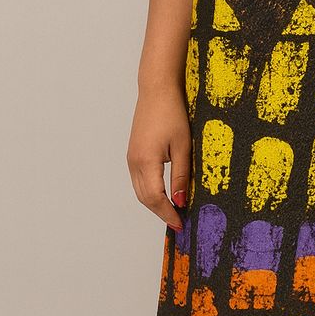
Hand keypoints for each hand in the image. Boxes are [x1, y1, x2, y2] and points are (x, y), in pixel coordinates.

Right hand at [126, 83, 190, 230]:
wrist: (157, 90)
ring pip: (140, 190)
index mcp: (146, 162)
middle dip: (161, 213)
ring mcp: (131, 158)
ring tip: (173, 212)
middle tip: (179, 223)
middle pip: (145, 198)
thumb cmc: (172, 113)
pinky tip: (165, 194)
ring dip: (155, 204)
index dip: (168, 214)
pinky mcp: (134, 153)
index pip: (156, 198)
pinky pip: (140, 180)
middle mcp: (134, 163)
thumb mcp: (183, 146)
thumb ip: (181, 175)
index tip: (181, 225)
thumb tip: (181, 201)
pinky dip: (151, 192)